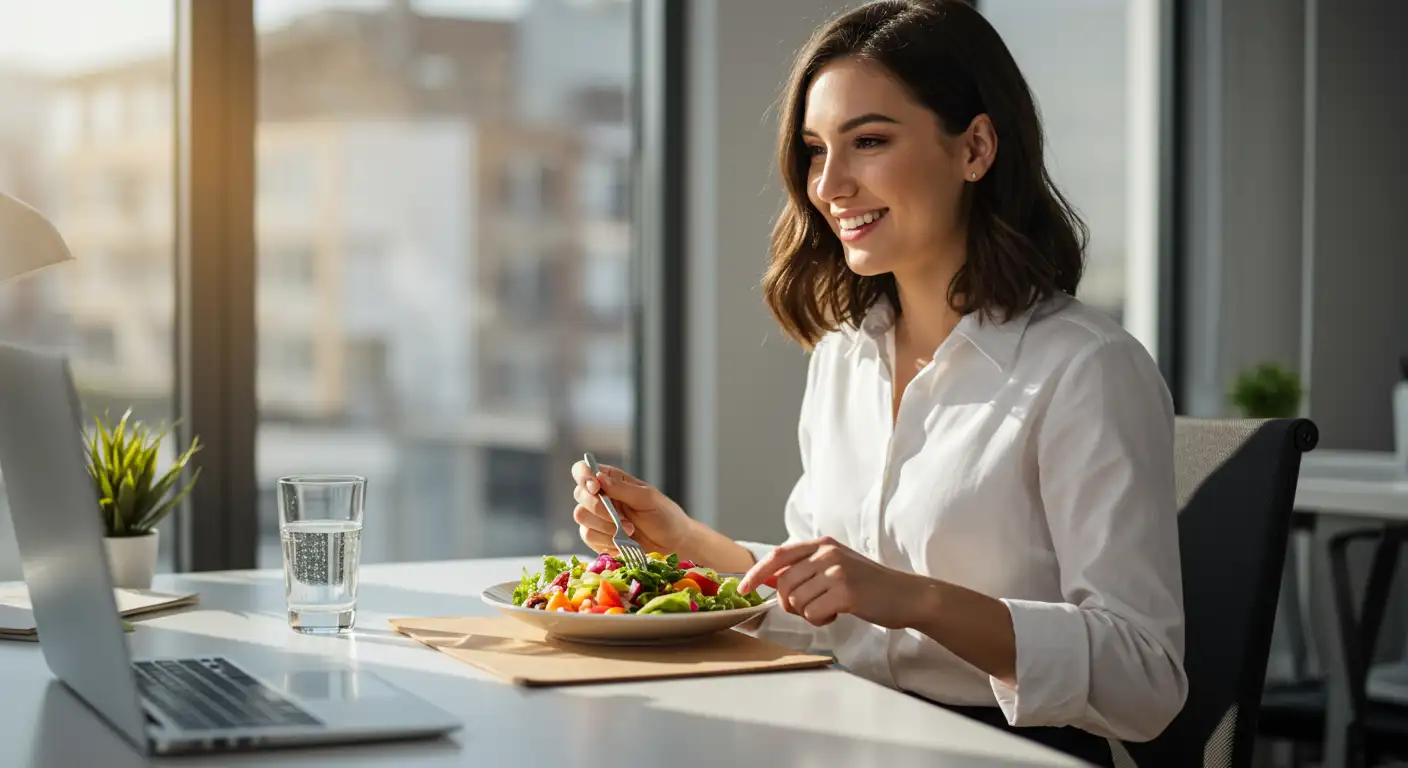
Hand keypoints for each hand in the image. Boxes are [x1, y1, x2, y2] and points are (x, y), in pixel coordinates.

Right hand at [570, 461, 691, 557]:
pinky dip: (605, 540)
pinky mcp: (598, 537)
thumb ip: (622, 489)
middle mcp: (602, 496)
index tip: (596, 487)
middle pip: (579, 494)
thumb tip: (598, 478)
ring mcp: (598, 518)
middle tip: (622, 518)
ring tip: (629, 530)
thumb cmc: (665, 516)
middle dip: (598, 507)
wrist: (674, 544)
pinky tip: (623, 542)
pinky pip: (588, 536)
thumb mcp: (647, 498)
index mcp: (613, 480)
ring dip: (604, 526)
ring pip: (581, 516)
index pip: (584, 470)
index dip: (583, 476)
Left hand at [738, 536, 920, 628]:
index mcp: (822, 544)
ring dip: (808, 613)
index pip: (778, 555)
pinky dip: (821, 620)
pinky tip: (837, 614)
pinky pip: (813, 612)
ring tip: (830, 609)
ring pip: (797, 600)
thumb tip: (769, 580)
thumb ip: (806, 569)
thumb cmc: (868, 585)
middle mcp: (827, 553)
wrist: (906, 595)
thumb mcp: (835, 567)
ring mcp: (837, 571)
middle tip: (808, 609)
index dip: (757, 573)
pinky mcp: (846, 592)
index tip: (744, 589)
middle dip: (789, 603)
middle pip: (784, 583)